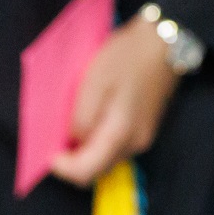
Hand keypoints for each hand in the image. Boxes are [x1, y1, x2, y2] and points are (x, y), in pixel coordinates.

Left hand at [48, 12, 179, 185]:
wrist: (165, 41)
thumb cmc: (127, 57)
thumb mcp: (94, 82)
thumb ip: (81, 118)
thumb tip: (74, 140)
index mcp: (121, 134)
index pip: (85, 173)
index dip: (62, 168)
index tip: (49, 151)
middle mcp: (135, 143)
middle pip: (97, 169)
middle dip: (74, 160)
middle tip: (58, 137)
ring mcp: (143, 136)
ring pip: (107, 157)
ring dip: (87, 150)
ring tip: (74, 123)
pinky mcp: (146, 127)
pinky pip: (116, 144)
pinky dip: (99, 139)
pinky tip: (94, 116)